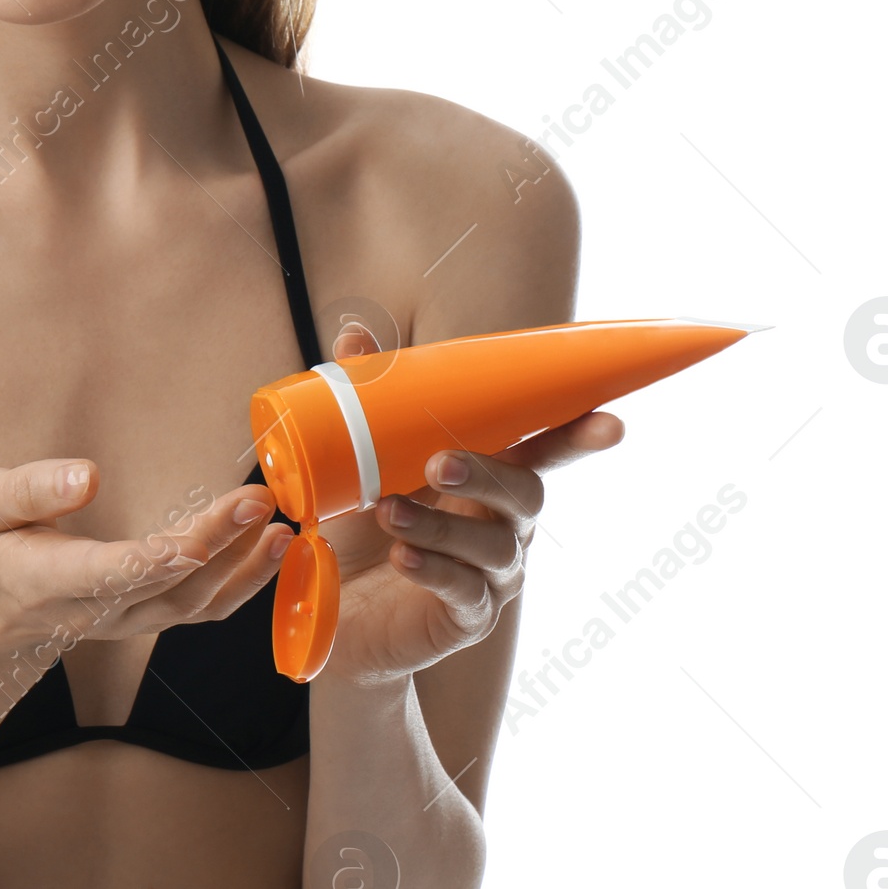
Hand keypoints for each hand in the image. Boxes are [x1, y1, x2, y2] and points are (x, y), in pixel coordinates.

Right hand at [0, 457, 295, 657]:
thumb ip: (30, 490)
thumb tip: (85, 476)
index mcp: (49, 578)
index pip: (103, 574)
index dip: (146, 563)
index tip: (187, 543)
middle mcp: (98, 609)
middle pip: (164, 585)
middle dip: (214, 543)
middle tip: (255, 500)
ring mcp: (131, 621)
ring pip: (194, 604)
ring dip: (243, 567)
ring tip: (279, 524)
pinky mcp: (154, 617)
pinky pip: (206, 610)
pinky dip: (246, 584)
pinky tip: (276, 548)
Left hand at [315, 347, 623, 687]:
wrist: (340, 612)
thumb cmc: (362, 526)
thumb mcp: (356, 461)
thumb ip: (366, 400)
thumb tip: (355, 334)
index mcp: (488, 477)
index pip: (541, 451)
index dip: (577, 436)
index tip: (609, 423)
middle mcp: (504, 524)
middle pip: (525, 494)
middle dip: (486, 474)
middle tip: (438, 463)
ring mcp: (494, 574)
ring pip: (493, 545)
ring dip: (441, 525)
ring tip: (389, 513)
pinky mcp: (470, 616)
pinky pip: (466, 591)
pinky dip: (435, 569)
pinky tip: (403, 557)